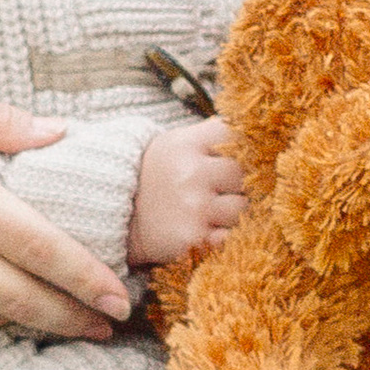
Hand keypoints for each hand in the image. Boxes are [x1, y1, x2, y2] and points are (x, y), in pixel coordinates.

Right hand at [0, 80, 134, 335]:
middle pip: (25, 298)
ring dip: (33, 325)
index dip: (88, 279)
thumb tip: (61, 134)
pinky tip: (3, 313)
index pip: (43, 248)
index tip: (121, 297)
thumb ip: (0, 119)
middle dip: (75, 318)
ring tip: (68, 323)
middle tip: (110, 326)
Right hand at [127, 117, 246, 268]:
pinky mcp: (195, 239)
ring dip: (234, 212)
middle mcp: (191, 174)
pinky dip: (225, 236)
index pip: (236, 136)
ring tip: (214, 211)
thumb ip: (211, 135)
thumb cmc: (156, 176)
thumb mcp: (174, 144)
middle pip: (245, 174)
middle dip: (238, 183)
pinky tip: (210, 230)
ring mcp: (195, 208)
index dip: (241, 148)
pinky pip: (230, 236)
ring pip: (243, 208)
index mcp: (187, 144)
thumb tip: (252, 130)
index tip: (233, 157)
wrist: (117, 215)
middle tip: (223, 189)